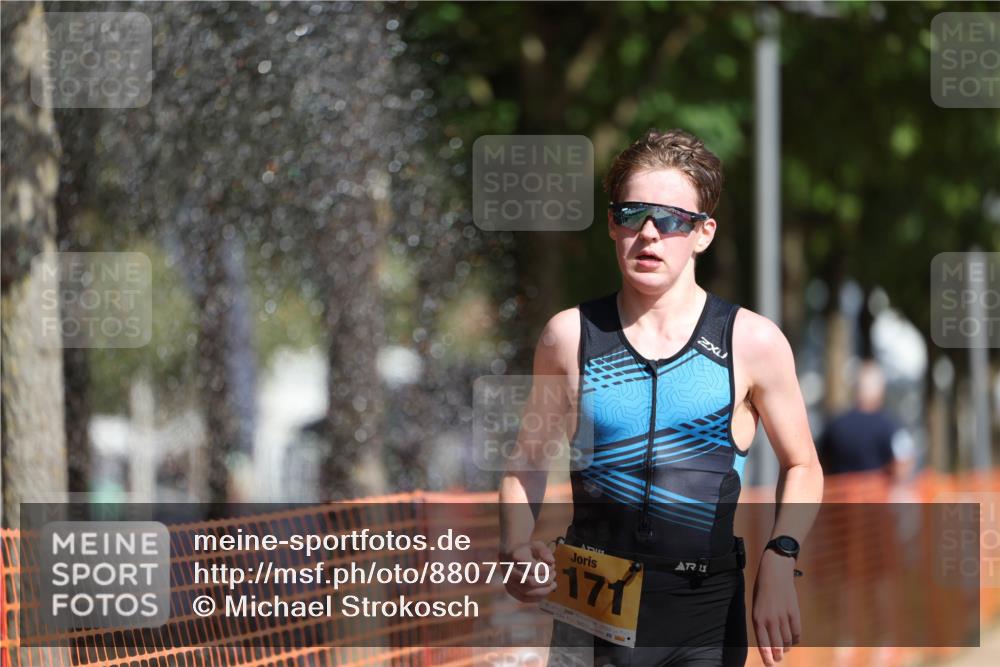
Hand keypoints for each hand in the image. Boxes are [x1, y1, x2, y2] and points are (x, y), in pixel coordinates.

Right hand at [500, 540, 556, 602]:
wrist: (510, 554)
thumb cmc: (526, 550)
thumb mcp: (536, 544)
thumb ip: (544, 551)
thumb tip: (552, 562)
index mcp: (516, 557)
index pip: (533, 569)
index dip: (546, 570)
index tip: (552, 566)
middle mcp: (509, 570)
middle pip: (530, 582)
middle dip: (546, 580)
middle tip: (554, 575)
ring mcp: (508, 581)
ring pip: (526, 593)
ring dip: (543, 590)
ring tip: (553, 584)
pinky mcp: (510, 589)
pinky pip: (523, 598)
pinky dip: (536, 597)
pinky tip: (545, 591)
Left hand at [752, 550, 801, 664]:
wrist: (774, 572)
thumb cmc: (762, 590)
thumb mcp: (757, 606)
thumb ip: (762, 622)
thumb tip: (771, 639)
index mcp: (758, 618)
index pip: (763, 644)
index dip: (767, 657)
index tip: (770, 664)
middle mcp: (770, 620)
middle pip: (777, 646)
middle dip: (777, 656)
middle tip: (778, 659)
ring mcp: (783, 617)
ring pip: (787, 641)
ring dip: (786, 648)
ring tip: (785, 650)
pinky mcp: (794, 613)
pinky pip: (796, 632)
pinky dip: (795, 639)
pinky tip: (793, 640)